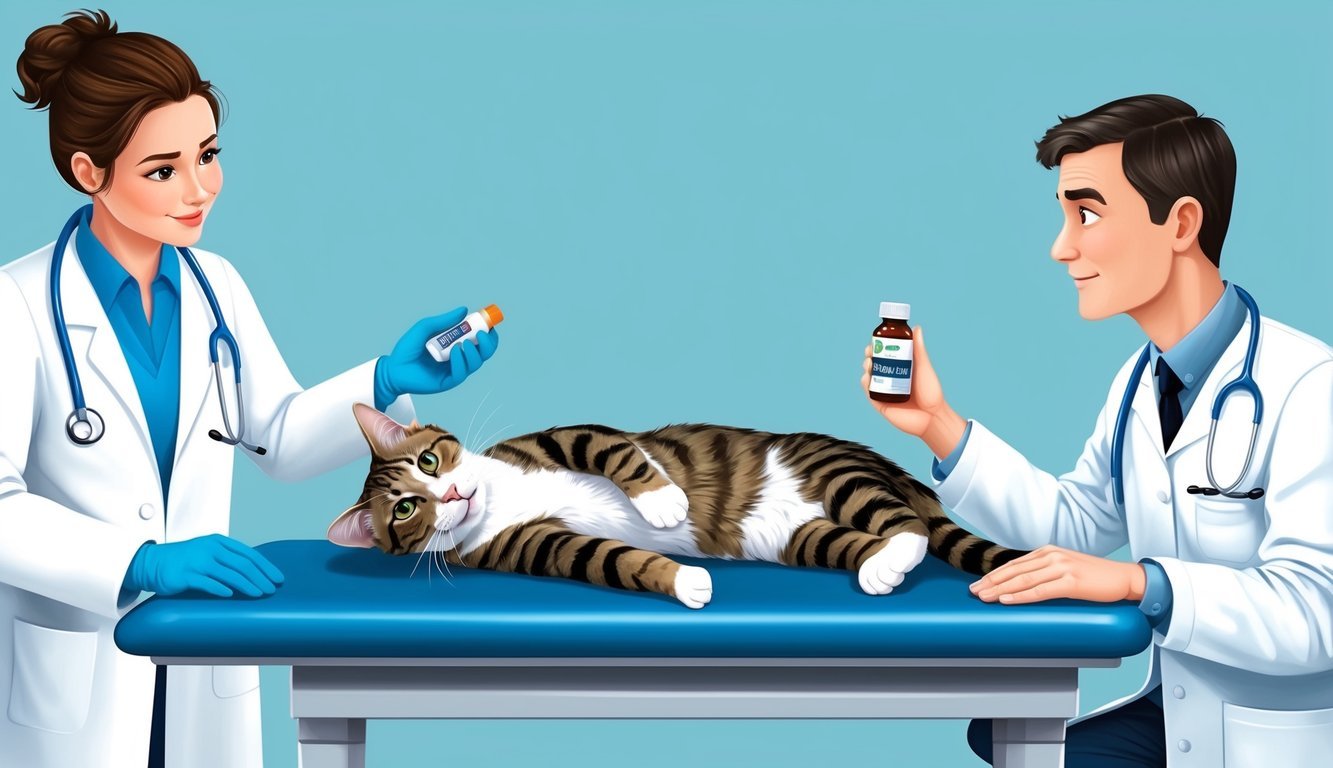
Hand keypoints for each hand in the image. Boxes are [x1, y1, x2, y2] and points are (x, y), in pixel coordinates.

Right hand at [123, 534, 284, 597]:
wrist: (152, 563)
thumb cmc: (184, 560)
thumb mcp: (208, 552)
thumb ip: (228, 558)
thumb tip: (255, 573)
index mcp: (219, 542)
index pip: (249, 554)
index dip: (266, 566)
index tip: (278, 578)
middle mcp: (210, 548)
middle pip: (242, 564)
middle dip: (261, 577)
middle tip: (272, 590)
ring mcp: (197, 561)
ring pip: (229, 574)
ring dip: (247, 585)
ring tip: (259, 594)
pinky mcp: (185, 575)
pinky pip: (207, 583)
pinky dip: (221, 589)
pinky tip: (231, 595)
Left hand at [381, 307, 499, 397]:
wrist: (393, 368)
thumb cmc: (407, 349)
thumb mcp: (425, 328)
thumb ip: (444, 320)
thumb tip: (464, 310)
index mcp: (456, 345)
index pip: (478, 341)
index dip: (488, 334)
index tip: (489, 324)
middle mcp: (458, 359)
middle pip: (483, 354)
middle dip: (488, 344)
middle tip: (482, 334)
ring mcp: (454, 371)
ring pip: (475, 364)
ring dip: (475, 352)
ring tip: (464, 343)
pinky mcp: (447, 382)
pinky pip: (461, 373)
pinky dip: (461, 361)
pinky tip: (455, 352)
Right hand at [860, 326, 965, 457]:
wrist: (932, 416)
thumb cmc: (932, 393)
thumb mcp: (924, 367)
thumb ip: (919, 349)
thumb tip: (917, 328)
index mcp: (900, 369)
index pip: (885, 355)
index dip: (877, 347)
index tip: (875, 340)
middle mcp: (891, 379)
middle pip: (875, 364)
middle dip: (869, 356)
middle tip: (869, 351)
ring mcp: (885, 391)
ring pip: (869, 377)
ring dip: (866, 368)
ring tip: (869, 363)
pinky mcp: (880, 404)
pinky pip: (869, 392)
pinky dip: (865, 384)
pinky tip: (866, 377)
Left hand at [968, 546, 1146, 604]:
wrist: (1124, 578)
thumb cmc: (1094, 577)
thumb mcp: (1064, 568)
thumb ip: (1045, 572)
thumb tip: (1021, 585)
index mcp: (1048, 552)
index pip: (1014, 564)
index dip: (994, 575)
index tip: (978, 584)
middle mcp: (1052, 556)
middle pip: (1014, 571)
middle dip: (991, 582)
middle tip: (973, 592)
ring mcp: (1061, 567)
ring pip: (1023, 580)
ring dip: (1000, 589)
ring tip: (984, 597)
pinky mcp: (1071, 581)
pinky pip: (1040, 590)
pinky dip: (1021, 596)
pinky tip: (1007, 601)